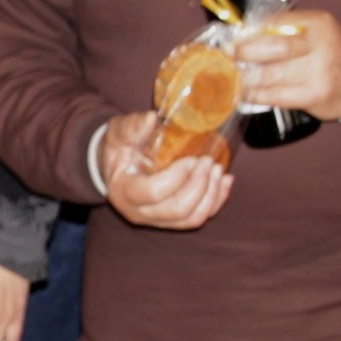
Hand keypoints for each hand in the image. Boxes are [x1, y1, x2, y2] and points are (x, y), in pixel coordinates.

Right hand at [99, 111, 233, 230]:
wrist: (115, 166)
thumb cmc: (119, 148)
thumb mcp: (119, 133)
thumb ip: (133, 127)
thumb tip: (151, 118)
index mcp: (124, 192)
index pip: (153, 192)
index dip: (177, 177)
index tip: (192, 158)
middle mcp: (140, 213)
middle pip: (177, 210)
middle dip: (199, 185)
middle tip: (209, 161)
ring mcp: (157, 221)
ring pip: (191, 219)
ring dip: (211, 195)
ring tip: (219, 170)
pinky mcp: (173, 221)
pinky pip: (199, 218)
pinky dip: (216, 201)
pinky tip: (225, 181)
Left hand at [234, 7, 340, 120]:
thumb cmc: (332, 50)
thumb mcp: (316, 29)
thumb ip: (287, 28)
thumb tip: (244, 33)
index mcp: (317, 23)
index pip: (277, 22)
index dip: (250, 31)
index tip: (230, 37)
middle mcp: (319, 46)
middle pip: (274, 48)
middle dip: (245, 52)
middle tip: (225, 56)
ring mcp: (318, 72)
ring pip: (272, 75)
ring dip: (244, 77)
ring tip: (227, 76)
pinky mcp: (314, 96)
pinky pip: (277, 96)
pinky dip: (256, 95)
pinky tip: (242, 94)